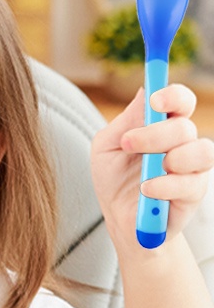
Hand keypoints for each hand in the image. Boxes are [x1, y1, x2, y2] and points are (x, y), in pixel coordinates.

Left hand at [90, 84, 213, 248]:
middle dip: (155, 134)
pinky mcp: (193, 193)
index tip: (155, 100)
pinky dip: (165, 185)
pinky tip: (147, 190)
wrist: (118, 217)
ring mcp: (191, 168)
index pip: (180, 101)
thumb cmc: (113, 177)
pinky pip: (190, 183)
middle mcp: (182, 143)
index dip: (173, 95)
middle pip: (184, 126)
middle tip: (128, 144)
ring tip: (145, 172)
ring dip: (170, 158)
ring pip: (201, 151)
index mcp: (162, 125)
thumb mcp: (107, 146)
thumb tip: (145, 90)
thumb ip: (126, 121)